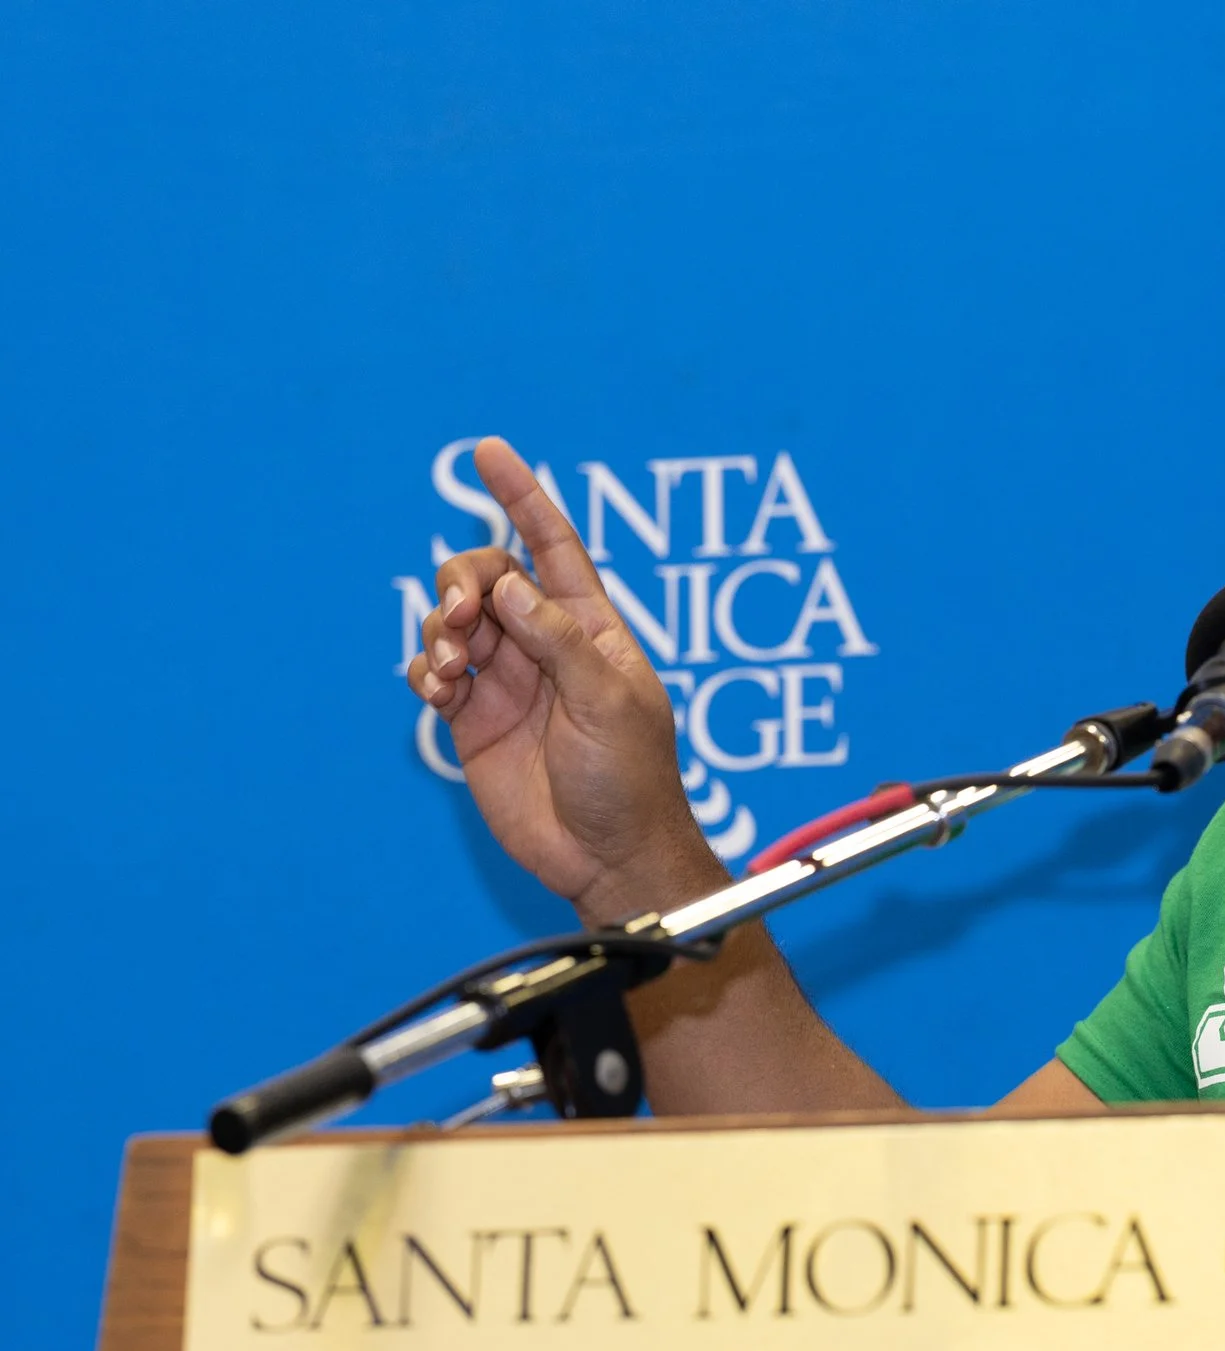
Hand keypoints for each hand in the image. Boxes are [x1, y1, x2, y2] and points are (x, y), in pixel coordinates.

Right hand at [407, 437, 722, 919]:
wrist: (607, 856)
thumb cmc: (631, 781)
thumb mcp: (608, 704)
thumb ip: (556, 642)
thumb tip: (507, 585)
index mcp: (590, 628)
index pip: (552, 546)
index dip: (522, 496)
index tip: (487, 450)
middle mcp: (543, 645)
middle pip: (486, 576)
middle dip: (460, 579)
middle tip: (460, 616)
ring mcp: (506, 681)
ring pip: (452, 621)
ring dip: (437, 627)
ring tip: (447, 665)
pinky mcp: (472, 720)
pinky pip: (433, 672)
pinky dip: (423, 669)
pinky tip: (437, 691)